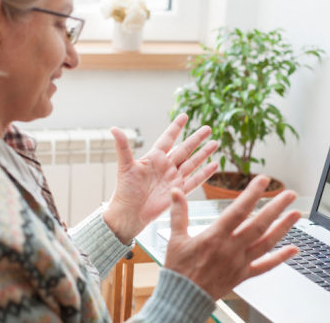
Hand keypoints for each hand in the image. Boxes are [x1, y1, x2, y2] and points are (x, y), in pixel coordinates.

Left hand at [102, 114, 218, 243]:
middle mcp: (166, 166)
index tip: (184, 116)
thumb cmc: (124, 190)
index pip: (168, 139)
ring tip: (215, 142)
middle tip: (208, 127)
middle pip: (185, 149)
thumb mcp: (125, 166)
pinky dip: (205, 173)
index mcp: (154, 158)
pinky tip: (214, 165)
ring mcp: (174, 178)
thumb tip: (114, 128)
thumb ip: (123, 147)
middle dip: (196, 138)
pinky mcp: (179, 191)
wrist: (129, 213)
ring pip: (192, 162)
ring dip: (204, 153)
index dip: (176, 127)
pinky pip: (195, 180)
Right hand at [164, 176, 300, 299]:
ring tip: (296, 214)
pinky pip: (265, 267)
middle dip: (275, 208)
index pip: (238, 211)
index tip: (263, 181)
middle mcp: (230, 249)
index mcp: (214, 237)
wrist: (183, 298)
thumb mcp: (175, 238)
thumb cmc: (179, 269)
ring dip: (283, 228)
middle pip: (258, 225)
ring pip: (266, 243)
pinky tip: (293, 249)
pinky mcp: (243, 275)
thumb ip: (178, 213)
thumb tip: (176, 191)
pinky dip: (280, 258)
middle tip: (289, 194)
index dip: (252, 194)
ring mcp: (239, 263)